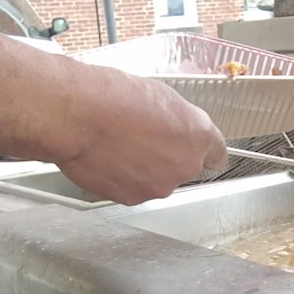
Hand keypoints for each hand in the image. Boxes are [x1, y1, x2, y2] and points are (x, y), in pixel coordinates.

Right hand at [57, 68, 226, 205]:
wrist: (77, 115)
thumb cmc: (111, 96)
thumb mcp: (158, 95)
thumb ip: (176, 120)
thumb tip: (173, 128)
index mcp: (198, 135)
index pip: (216, 154)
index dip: (202, 150)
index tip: (195, 149)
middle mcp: (184, 165)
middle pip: (183, 168)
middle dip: (167, 157)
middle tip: (141, 138)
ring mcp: (158, 185)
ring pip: (157, 180)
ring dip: (143, 169)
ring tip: (118, 146)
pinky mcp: (132, 198)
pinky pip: (133, 189)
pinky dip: (122, 178)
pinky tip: (108, 159)